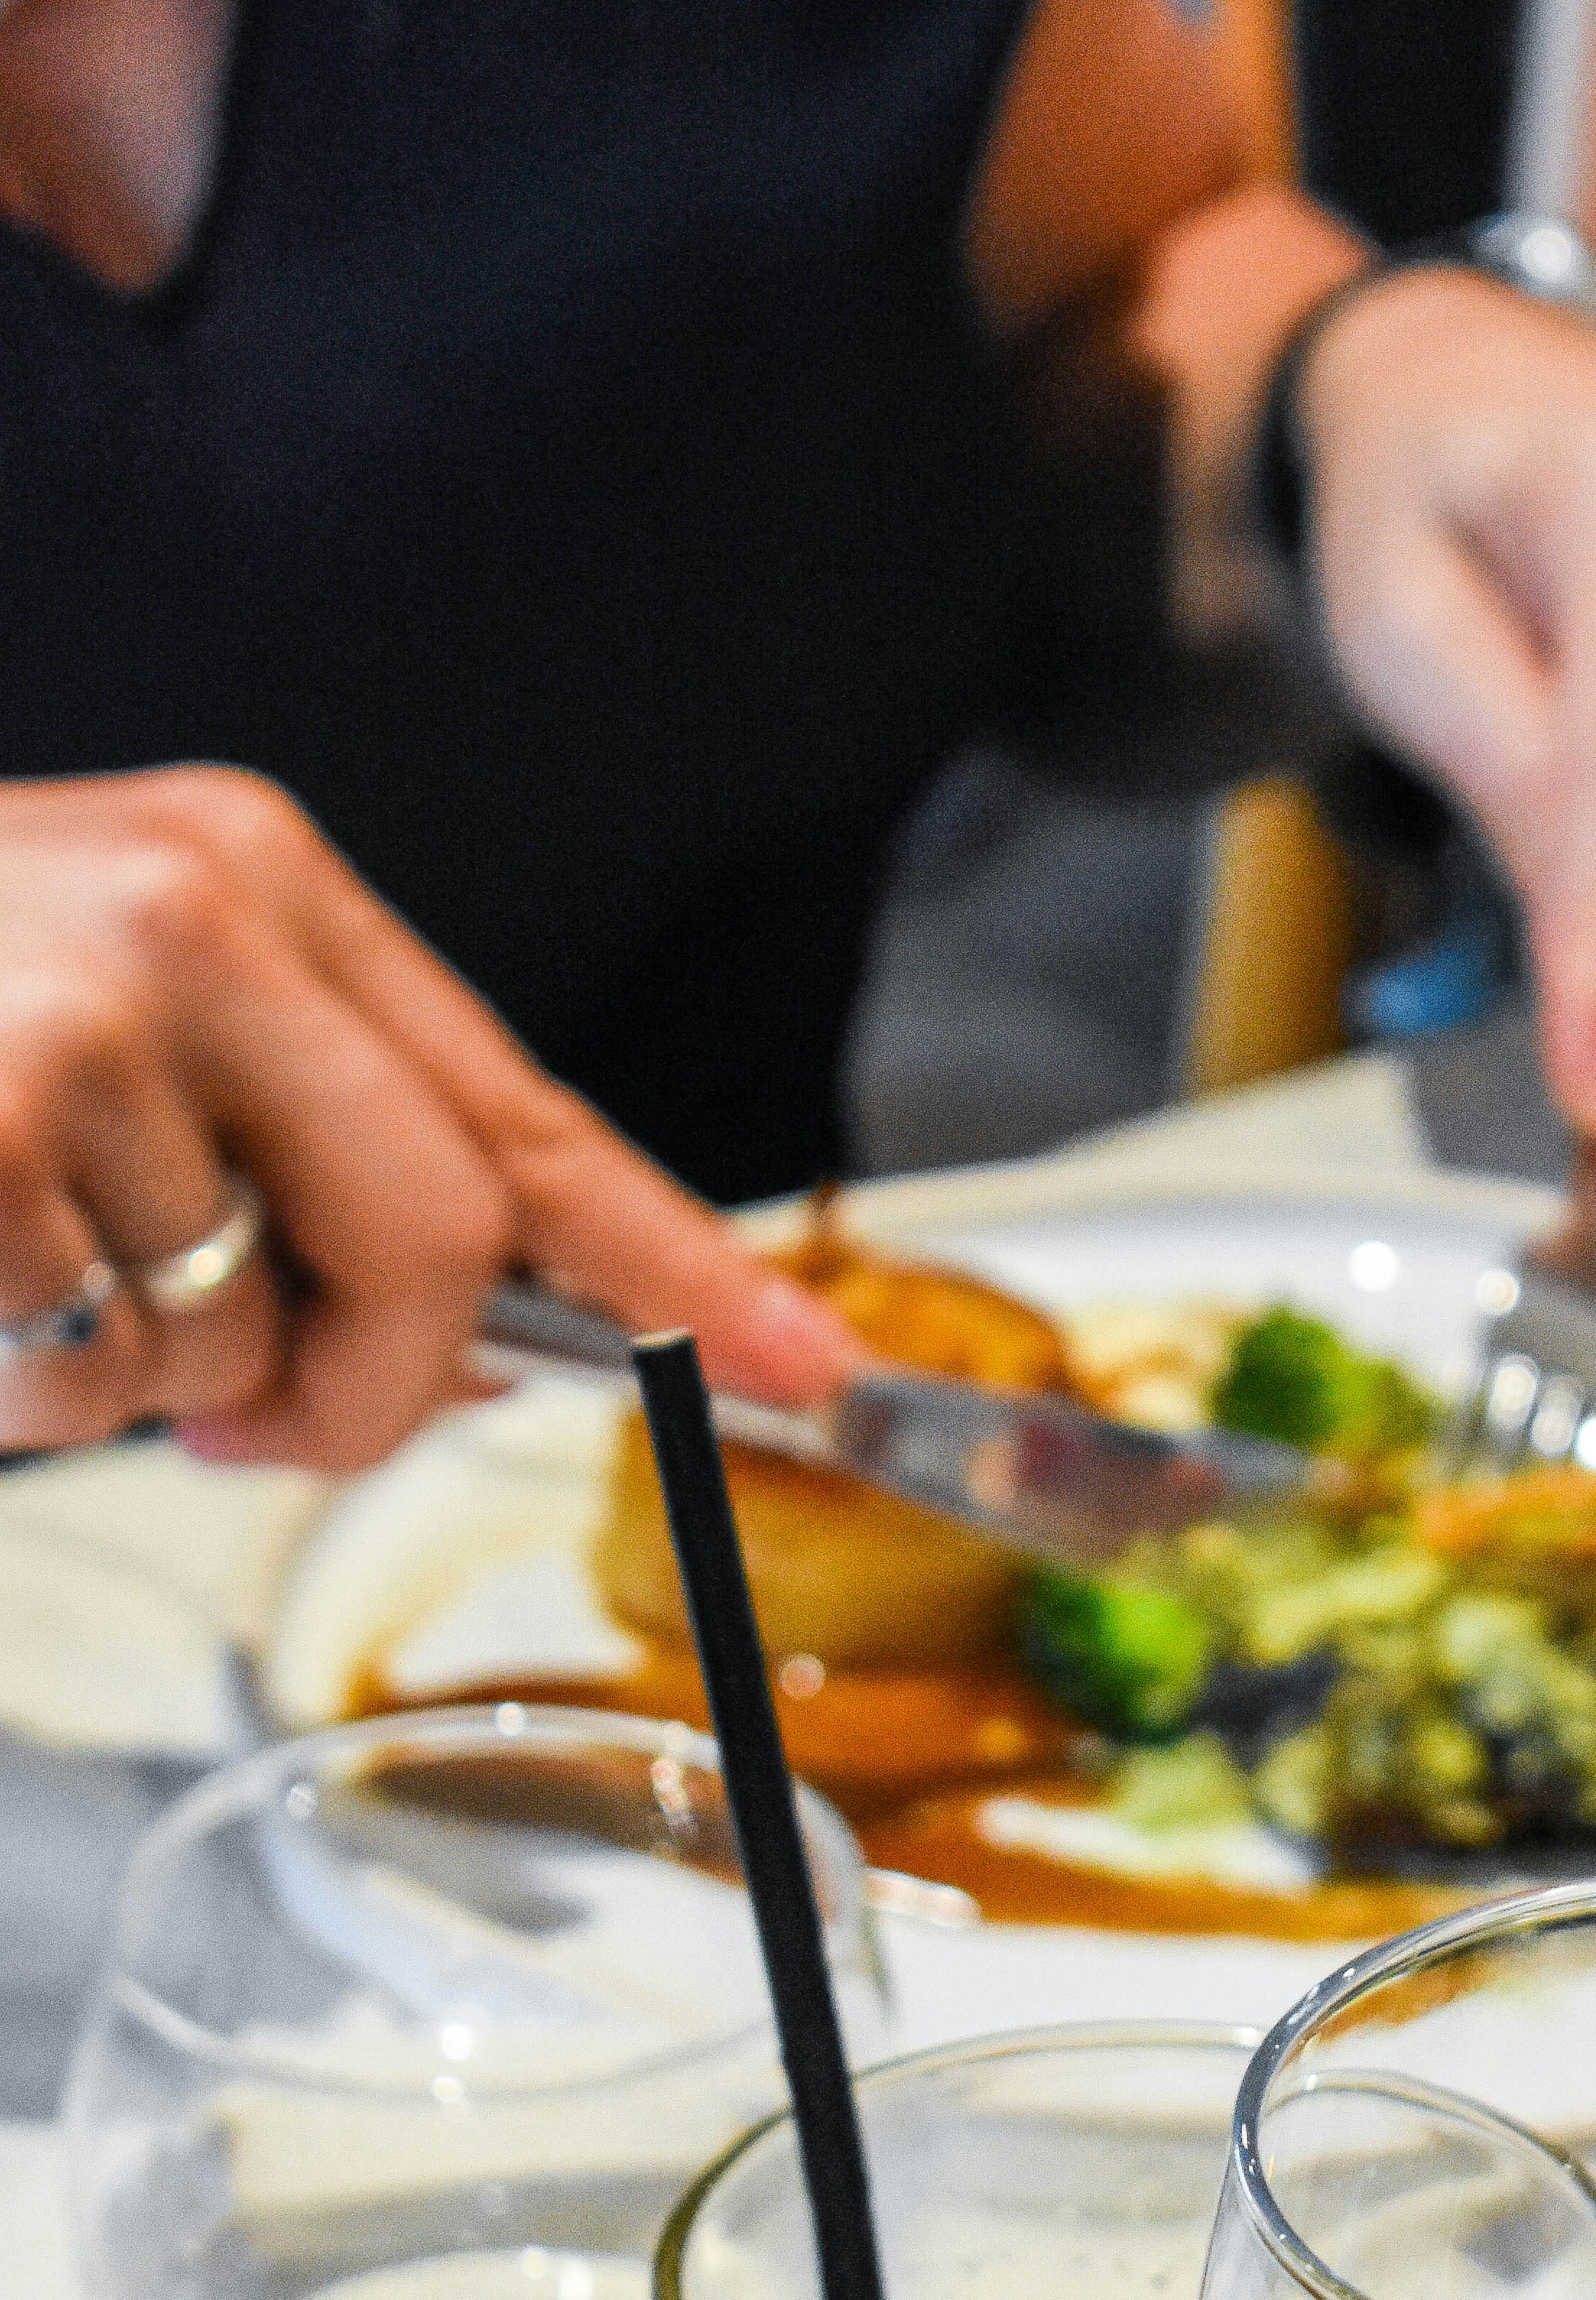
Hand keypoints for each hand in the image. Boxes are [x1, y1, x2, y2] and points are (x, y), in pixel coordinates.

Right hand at [0, 770, 863, 1468]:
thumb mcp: (100, 1016)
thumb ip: (289, 1146)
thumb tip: (455, 1341)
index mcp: (248, 877)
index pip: (521, 1104)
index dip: (682, 1258)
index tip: (811, 1362)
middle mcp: (195, 916)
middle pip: (442, 1242)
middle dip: (371, 1386)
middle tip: (262, 1422)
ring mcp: (85, 1016)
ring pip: (232, 1339)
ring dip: (118, 1375)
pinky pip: (83, 1378)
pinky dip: (8, 1386)